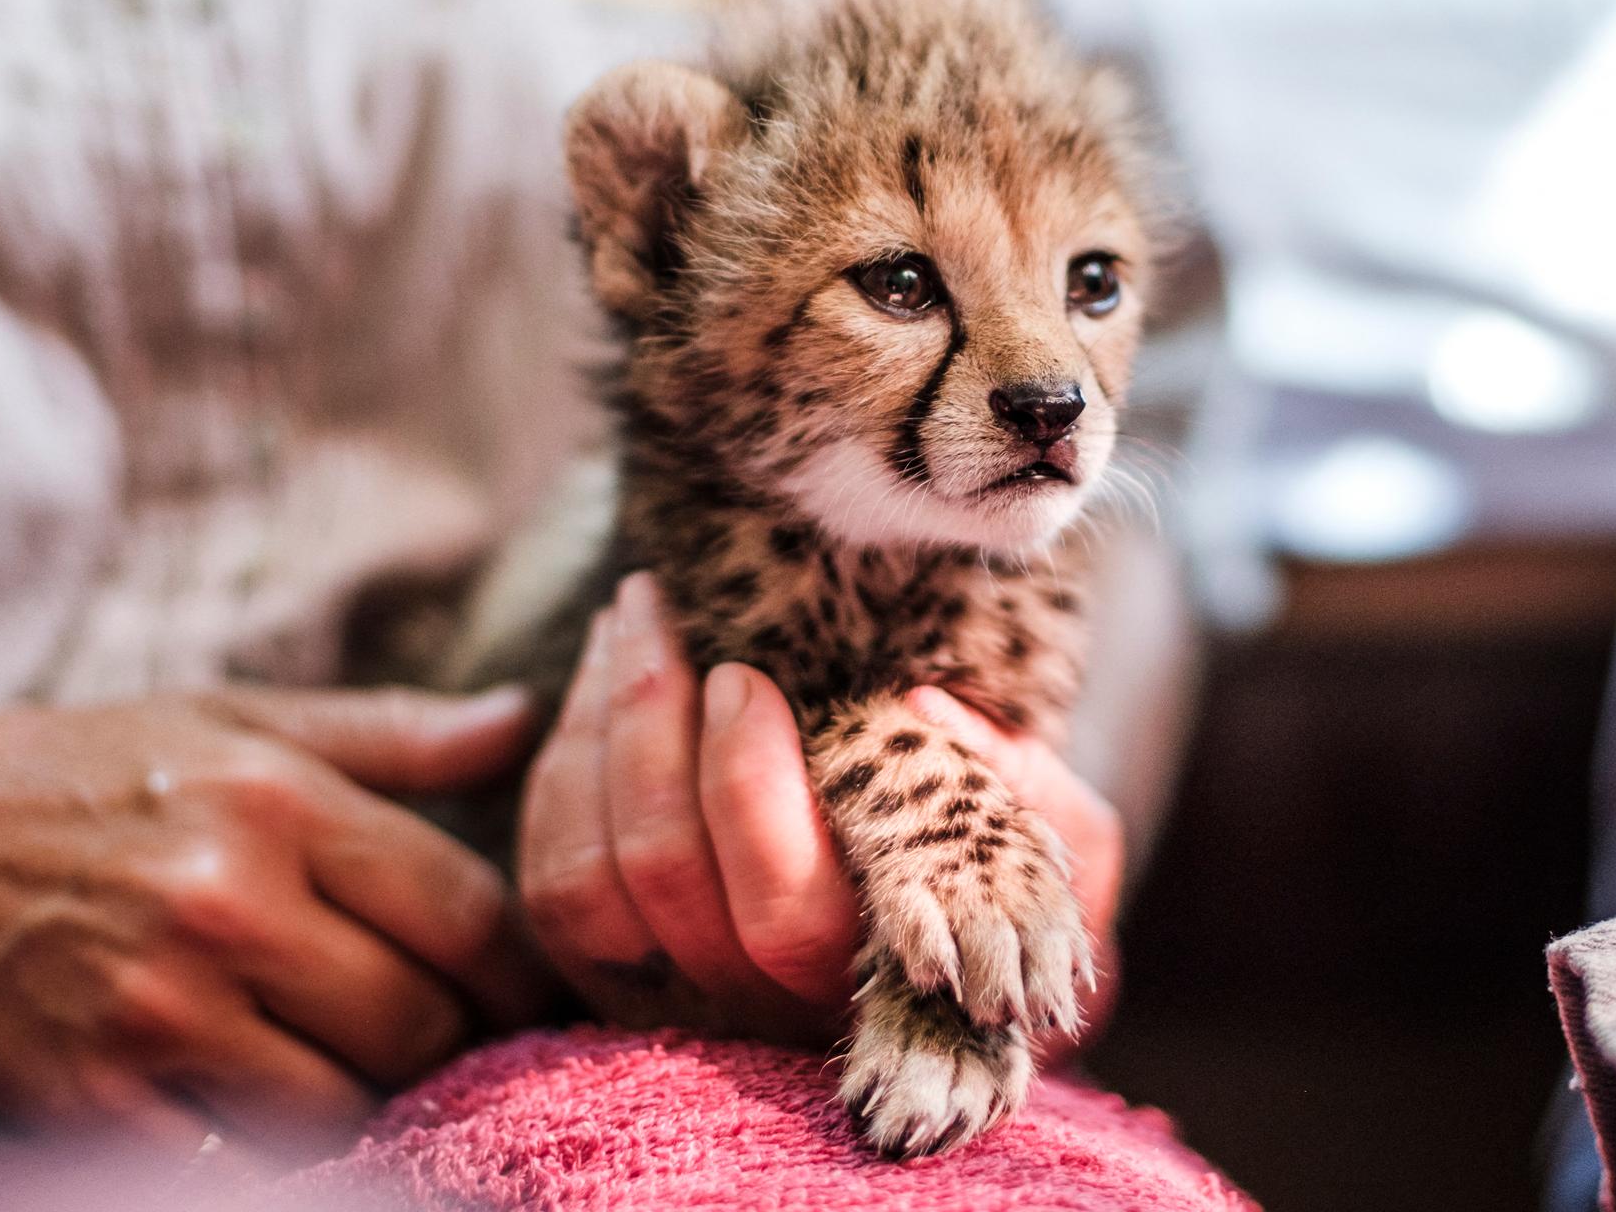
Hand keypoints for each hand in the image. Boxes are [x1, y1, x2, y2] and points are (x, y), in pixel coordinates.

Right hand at [0, 674, 554, 1165]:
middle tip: (442, 1037)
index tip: (528, 991)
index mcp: (277, 801)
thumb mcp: (233, 721)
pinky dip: (275, 1153)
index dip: (521, 971)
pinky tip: (269, 1106)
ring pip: (344, 1103)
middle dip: (450, 1040)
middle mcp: (224, 902)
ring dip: (369, 1099)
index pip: (467, 914)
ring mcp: (152, 1009)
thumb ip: (390, 735)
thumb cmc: (75, 772)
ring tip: (355, 1067)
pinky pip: (239, 1164)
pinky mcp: (83, 1098)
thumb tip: (527, 724)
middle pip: (418, 1020)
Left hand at [517, 574, 1124, 1045]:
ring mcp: (682, 1001)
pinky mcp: (615, 979)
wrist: (951, 948)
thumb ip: (1034, 790)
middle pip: (661, 876)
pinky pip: (552, 886)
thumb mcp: (1063, 840)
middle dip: (645, 722)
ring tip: (625, 623)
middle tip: (656, 607)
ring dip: (593, 731)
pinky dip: (558, 773)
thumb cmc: (1007, 873)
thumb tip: (923, 709)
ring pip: (588, 881)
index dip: (744, 785)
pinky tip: (596, 688)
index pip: (784, 905)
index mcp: (877, 976)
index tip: (745, 674)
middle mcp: (766, 1009)